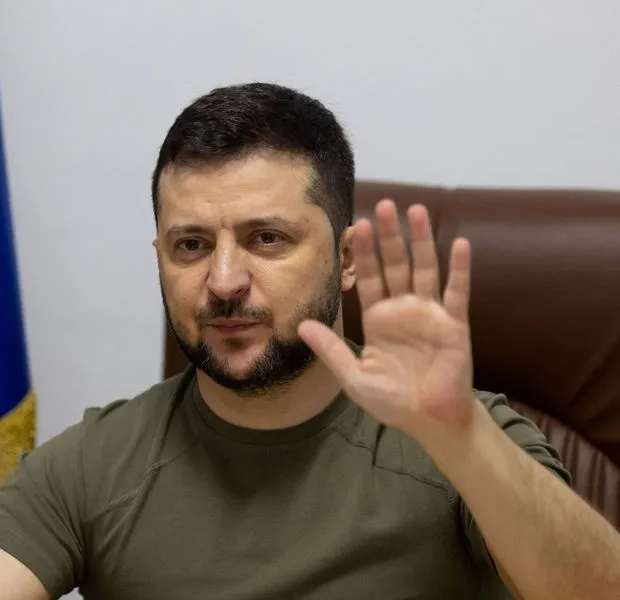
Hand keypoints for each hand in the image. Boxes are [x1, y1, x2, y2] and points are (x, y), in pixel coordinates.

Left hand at [297, 199, 475, 441]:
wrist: (428, 420)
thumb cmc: (391, 400)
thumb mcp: (353, 376)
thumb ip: (330, 349)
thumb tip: (301, 325)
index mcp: (378, 318)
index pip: (369, 277)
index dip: (364, 252)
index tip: (357, 224)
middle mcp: (403, 309)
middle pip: (395, 265)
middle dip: (389, 236)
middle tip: (383, 204)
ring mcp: (430, 314)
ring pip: (425, 269)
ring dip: (421, 240)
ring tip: (416, 211)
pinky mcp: (454, 324)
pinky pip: (457, 293)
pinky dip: (460, 269)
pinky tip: (460, 244)